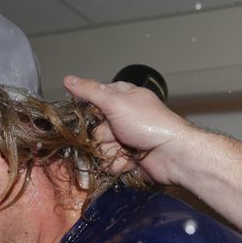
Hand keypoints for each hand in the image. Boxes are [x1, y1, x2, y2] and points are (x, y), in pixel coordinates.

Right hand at [63, 75, 195, 184]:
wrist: (173, 155)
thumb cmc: (150, 124)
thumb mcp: (116, 102)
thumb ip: (90, 91)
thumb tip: (68, 79)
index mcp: (123, 98)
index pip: (94, 101)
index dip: (91, 111)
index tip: (94, 115)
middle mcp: (123, 118)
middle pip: (94, 129)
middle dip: (103, 136)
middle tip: (117, 134)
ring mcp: (126, 139)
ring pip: (100, 148)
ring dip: (111, 151)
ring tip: (128, 149)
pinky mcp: (128, 159)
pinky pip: (109, 163)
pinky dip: (119, 163)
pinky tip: (131, 160)